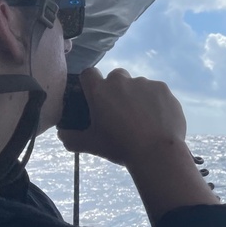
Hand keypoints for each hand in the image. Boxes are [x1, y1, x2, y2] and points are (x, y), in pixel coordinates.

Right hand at [58, 67, 217, 218]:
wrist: (157, 152)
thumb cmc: (121, 147)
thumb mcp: (92, 145)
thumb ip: (72, 138)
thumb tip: (62, 134)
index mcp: (100, 91)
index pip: (88, 74)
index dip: (91, 84)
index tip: (96, 97)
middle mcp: (121, 81)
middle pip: (116, 77)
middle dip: (117, 90)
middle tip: (121, 112)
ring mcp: (144, 83)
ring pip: (138, 85)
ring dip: (138, 96)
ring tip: (144, 119)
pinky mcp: (163, 89)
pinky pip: (156, 91)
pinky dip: (156, 102)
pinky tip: (158, 119)